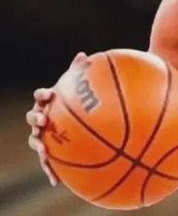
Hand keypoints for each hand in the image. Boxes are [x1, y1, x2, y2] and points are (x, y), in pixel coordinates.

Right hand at [26, 51, 87, 185]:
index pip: (41, 95)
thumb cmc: (80, 103)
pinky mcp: (49, 153)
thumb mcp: (81, 90)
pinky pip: (48, 163)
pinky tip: (56, 182)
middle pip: (33, 117)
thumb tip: (84, 55)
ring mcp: (43, 135)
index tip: (48, 93)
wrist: (81, 125)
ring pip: (35, 140)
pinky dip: (50, 171)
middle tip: (42, 119)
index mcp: (50, 102)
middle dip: (35, 118)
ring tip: (44, 150)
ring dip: (38, 144)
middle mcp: (43, 118)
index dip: (43, 94)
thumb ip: (80, 74)